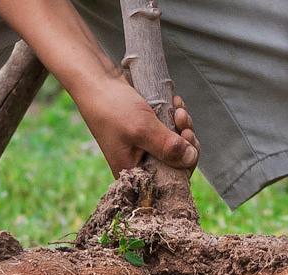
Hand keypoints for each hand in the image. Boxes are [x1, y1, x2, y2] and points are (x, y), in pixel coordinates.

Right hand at [73, 75, 198, 176]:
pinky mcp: (149, 130)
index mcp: (134, 172)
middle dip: (186, 140)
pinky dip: (176, 117)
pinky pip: (171, 130)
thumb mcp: (142, 130)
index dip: (184, 162)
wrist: (97, 80)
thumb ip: (167, 147)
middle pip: (176, 162)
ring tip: (177, 108)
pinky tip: (175, 103)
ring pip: (177, 144)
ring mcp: (145, 145)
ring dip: (182, 125)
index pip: (169, 180)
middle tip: (182, 120)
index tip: (187, 139)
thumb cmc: (112, 108)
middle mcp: (140, 162)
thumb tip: (190, 159)